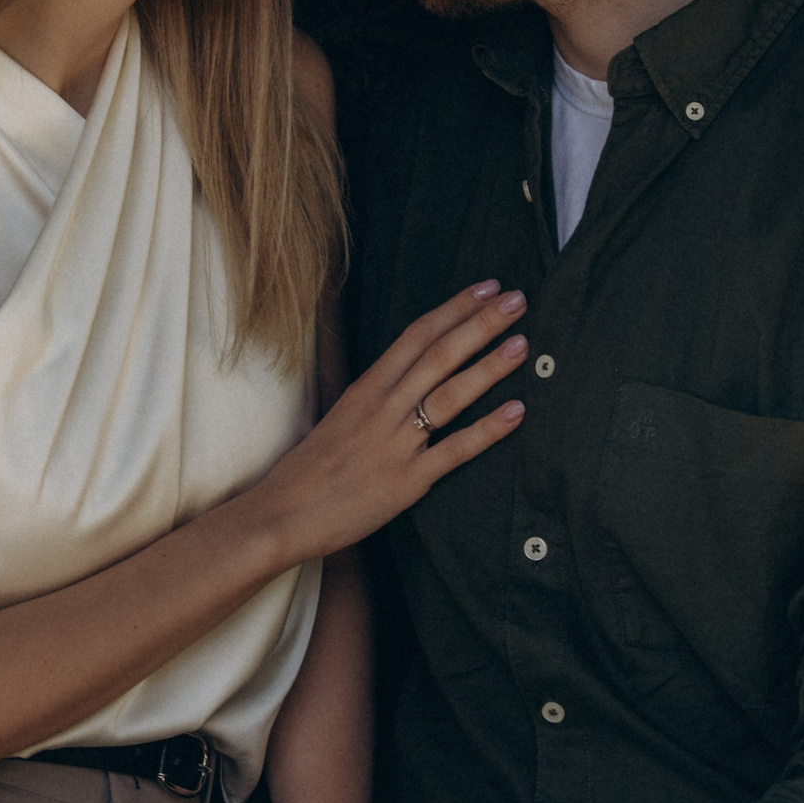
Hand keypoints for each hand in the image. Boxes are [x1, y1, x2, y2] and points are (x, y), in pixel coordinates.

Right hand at [250, 281, 526, 562]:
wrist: (281, 514)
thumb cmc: (309, 470)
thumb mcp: (339, 417)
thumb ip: (375, 396)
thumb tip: (406, 376)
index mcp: (365, 388)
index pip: (416, 336)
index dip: (454, 309)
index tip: (485, 288)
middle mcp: (382, 408)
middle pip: (439, 355)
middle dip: (481, 324)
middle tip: (516, 299)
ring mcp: (396, 443)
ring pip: (450, 395)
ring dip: (489, 367)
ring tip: (522, 344)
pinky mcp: (407, 480)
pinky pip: (455, 450)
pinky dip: (488, 430)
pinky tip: (517, 411)